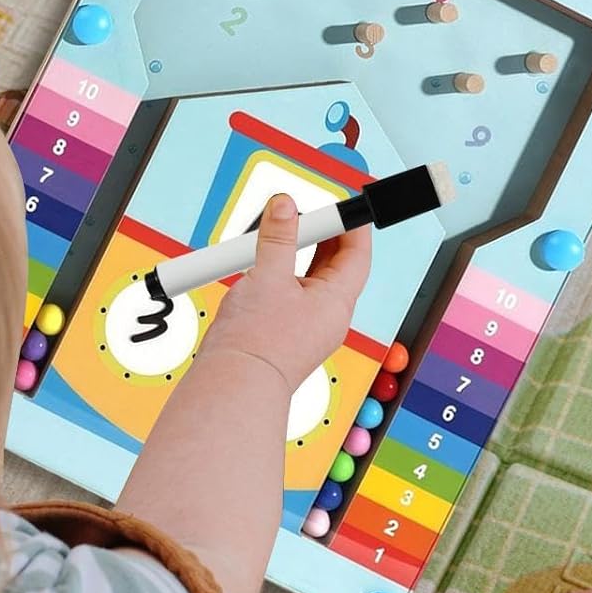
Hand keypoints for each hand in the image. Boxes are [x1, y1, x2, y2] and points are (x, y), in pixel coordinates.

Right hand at [201, 194, 371, 390]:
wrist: (233, 387)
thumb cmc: (256, 342)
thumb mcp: (268, 276)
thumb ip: (278, 237)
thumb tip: (286, 207)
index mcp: (337, 302)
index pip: (357, 254)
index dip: (351, 226)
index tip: (341, 205)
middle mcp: (329, 317)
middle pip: (336, 266)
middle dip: (322, 236)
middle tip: (306, 214)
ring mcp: (309, 328)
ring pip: (312, 280)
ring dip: (300, 254)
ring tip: (282, 234)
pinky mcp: (287, 335)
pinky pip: (294, 296)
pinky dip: (284, 275)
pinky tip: (266, 266)